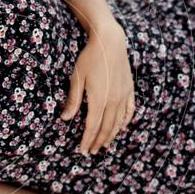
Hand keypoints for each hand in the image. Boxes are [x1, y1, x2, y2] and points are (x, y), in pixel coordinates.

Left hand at [60, 22, 134, 154]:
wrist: (109, 42)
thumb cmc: (89, 58)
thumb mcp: (76, 79)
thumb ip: (73, 100)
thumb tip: (65, 118)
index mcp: (99, 100)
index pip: (92, 127)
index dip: (87, 140)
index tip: (82, 150)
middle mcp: (113, 101)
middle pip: (106, 128)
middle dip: (98, 142)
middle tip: (91, 151)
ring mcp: (123, 96)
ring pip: (118, 123)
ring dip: (111, 136)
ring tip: (103, 145)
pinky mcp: (130, 90)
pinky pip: (129, 111)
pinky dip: (125, 122)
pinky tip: (120, 128)